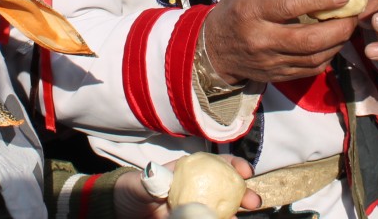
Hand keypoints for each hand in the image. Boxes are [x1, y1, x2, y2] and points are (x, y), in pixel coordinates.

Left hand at [113, 155, 261, 218]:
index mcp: (191, 172)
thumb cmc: (133, 191)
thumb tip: (153, 173)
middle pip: (226, 189)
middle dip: (244, 193)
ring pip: (222, 209)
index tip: (245, 172)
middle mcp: (199, 189)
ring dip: (235, 213)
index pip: (217, 164)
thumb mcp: (140, 184)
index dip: (233, 165)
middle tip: (253, 201)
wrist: (124, 213)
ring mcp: (197, 208)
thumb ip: (150, 180)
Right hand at [203, 0, 357, 83]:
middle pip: (307, 38)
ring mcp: (270, 61)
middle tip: (355, 12)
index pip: (289, 6)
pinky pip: (312, 69)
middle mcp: (261, 39)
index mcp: (252, 10)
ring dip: (339, 41)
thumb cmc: (239, 5)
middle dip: (338, 26)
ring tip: (349, 24)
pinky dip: (329, 55)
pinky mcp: (278, 76)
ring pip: (314, 57)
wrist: (215, 47)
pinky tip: (335, 41)